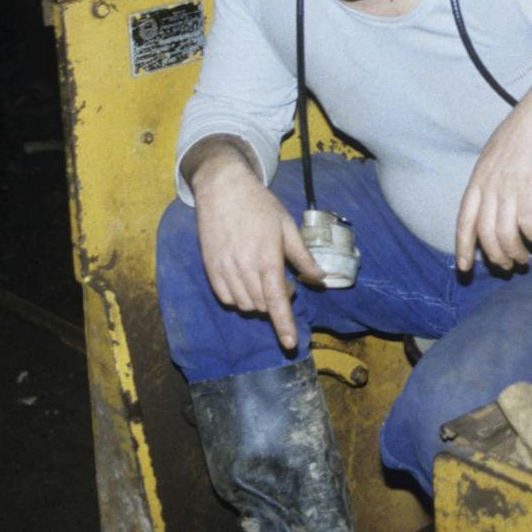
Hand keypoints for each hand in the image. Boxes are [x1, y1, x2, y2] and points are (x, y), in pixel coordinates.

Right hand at [187, 141, 325, 350]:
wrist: (223, 188)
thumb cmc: (260, 205)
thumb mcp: (287, 226)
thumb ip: (303, 257)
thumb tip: (320, 279)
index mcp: (266, 258)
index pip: (276, 302)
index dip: (284, 326)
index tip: (290, 344)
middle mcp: (243, 268)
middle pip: (262, 306)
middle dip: (276, 301)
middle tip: (284, 280)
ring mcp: (224, 269)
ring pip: (244, 305)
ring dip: (258, 301)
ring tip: (264, 278)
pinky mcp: (210, 268)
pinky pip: (226, 298)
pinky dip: (239, 297)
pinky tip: (246, 280)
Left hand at [454, 59, 531, 272]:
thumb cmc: (528, 130)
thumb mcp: (498, 152)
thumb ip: (493, 178)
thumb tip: (494, 201)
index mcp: (479, 176)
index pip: (464, 219)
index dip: (463, 246)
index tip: (464, 267)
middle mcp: (490, 184)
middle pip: (485, 233)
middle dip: (494, 256)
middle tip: (507, 266)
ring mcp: (510, 185)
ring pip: (504, 233)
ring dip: (514, 251)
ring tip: (524, 258)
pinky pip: (527, 223)